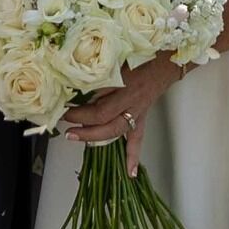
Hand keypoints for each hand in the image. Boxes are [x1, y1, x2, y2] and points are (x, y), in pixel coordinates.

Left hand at [60, 56, 177, 166]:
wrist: (165, 59)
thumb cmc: (140, 55)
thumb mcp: (117, 59)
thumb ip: (99, 72)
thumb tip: (75, 82)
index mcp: (125, 86)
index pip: (99, 107)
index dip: (79, 112)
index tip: (63, 109)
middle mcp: (131, 101)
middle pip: (105, 121)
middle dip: (83, 126)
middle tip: (65, 126)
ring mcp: (137, 111)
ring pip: (117, 131)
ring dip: (95, 137)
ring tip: (76, 138)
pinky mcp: (141, 117)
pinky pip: (137, 139)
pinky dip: (133, 156)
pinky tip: (130, 173)